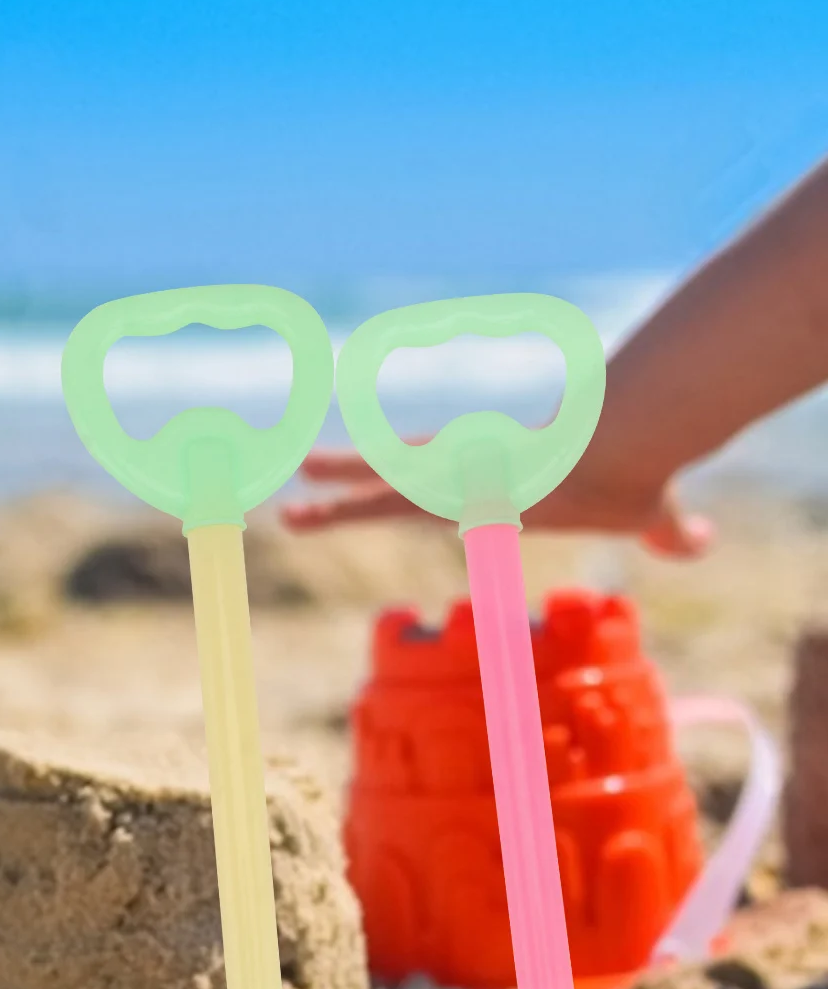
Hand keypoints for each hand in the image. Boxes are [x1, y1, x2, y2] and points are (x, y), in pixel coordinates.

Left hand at [280, 430, 713, 558]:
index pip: (437, 491)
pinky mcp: (453, 483)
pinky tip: (310, 488)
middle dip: (346, 494)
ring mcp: (455, 477)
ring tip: (287, 507)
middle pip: (392, 487)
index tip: (370, 499)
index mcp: (495, 484)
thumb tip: (702, 543)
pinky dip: (349, 490)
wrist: (624, 445)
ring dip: (333, 498)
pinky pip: (385, 490)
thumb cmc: (632, 471)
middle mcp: (465, 476)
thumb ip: (663, 530)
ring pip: (378, 490)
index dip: (400, 497)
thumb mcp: (645, 511)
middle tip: (298, 499)